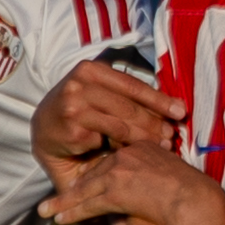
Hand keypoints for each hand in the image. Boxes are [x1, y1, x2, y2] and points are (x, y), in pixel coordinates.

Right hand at [32, 61, 182, 178]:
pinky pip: (107, 142)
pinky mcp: (72, 130)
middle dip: (155, 124)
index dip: (159, 99)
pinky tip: (133, 155)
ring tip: (162, 147)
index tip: (181, 111)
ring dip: (144, 139)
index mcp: (92, 70)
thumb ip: (128, 99)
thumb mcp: (102, 97)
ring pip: (121, 126)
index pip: (133, 85)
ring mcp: (74, 107)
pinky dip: (122, 149)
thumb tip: (173, 106)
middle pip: (129, 107)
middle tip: (173, 137)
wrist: (43, 133)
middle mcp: (80, 84)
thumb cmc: (80, 115)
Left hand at [41, 138, 211, 224]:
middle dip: (73, 184)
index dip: (93, 169)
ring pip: (84, 188)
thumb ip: (159, 171)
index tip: (81, 176)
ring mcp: (120, 172)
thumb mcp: (175, 172)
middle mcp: (126, 154)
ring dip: (63, 201)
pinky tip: (59, 219)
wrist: (196, 202)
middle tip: (56, 191)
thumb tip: (156, 182)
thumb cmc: (194, 193)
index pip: (109, 157)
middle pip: (92, 170)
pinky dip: (72, 212)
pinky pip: (89, 204)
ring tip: (46, 210)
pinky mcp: (117, 191)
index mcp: (141, 145)